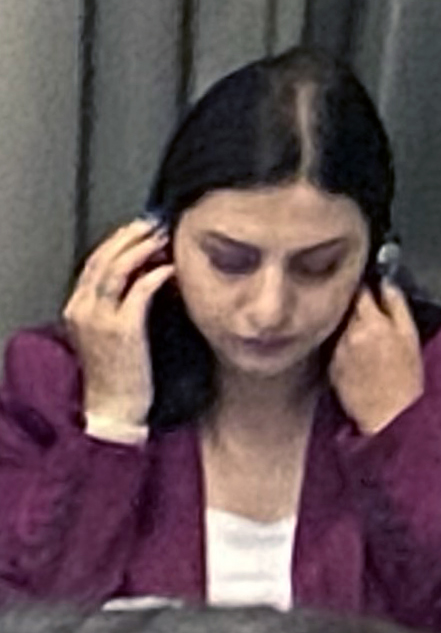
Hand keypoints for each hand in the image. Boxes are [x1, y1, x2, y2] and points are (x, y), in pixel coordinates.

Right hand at [63, 218, 173, 437]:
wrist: (114, 408)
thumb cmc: (119, 373)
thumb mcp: (109, 334)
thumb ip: (117, 305)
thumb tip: (145, 275)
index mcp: (76, 309)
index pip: (94, 263)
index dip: (118, 242)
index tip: (140, 229)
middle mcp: (82, 310)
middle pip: (103, 259)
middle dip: (129, 237)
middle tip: (154, 224)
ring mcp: (100, 319)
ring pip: (116, 269)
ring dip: (142, 248)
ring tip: (163, 237)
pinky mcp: (123, 330)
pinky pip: (139, 291)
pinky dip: (156, 275)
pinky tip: (171, 268)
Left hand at [328, 280, 425, 434]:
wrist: (388, 414)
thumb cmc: (406, 377)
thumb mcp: (410, 336)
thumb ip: (397, 305)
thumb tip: (386, 282)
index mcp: (371, 322)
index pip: (360, 289)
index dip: (366, 284)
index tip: (371, 282)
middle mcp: (347, 332)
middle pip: (344, 305)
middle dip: (354, 302)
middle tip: (368, 305)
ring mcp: (334, 348)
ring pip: (336, 323)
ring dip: (346, 321)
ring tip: (364, 330)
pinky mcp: (328, 363)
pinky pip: (333, 342)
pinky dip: (342, 341)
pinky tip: (357, 351)